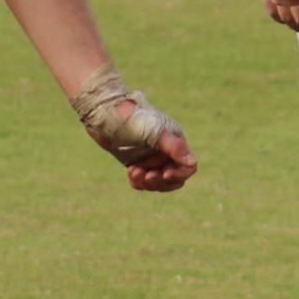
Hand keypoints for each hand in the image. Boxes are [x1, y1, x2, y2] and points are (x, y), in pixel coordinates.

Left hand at [69, 64, 197, 191]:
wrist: (105, 115)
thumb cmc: (131, 118)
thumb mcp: (154, 133)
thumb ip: (175, 147)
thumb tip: (193, 164)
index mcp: (175, 143)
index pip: (187, 167)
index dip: (179, 174)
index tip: (165, 174)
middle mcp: (166, 153)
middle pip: (173, 179)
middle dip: (160, 181)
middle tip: (146, 175)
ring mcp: (151, 159)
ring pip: (157, 183)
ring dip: (147, 182)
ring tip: (133, 171)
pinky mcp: (137, 163)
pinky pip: (142, 181)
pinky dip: (137, 181)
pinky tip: (130, 171)